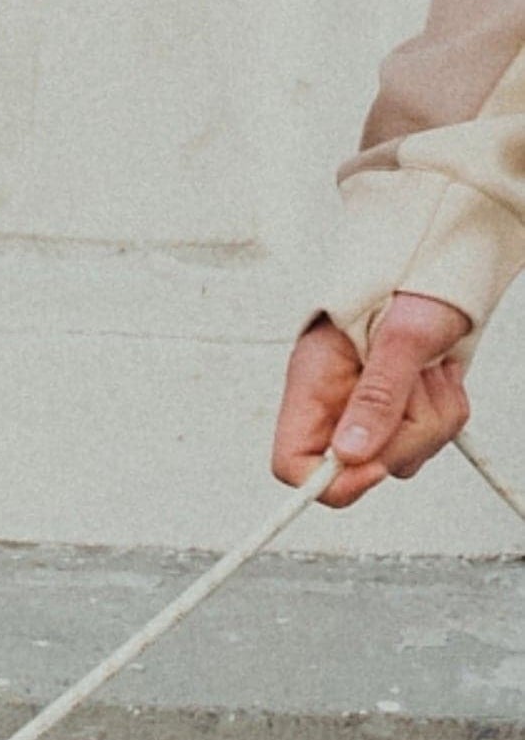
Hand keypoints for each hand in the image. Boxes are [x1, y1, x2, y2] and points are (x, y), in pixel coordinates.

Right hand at [272, 292, 471, 507]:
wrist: (444, 259)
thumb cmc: (413, 281)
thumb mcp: (400, 336)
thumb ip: (375, 396)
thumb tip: (349, 455)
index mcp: (313, 388)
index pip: (293, 464)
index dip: (330, 480)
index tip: (372, 465)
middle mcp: (338, 408)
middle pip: (360, 468)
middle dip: (403, 434)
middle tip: (416, 386)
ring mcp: (372, 415)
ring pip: (404, 457)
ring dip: (432, 415)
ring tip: (429, 368)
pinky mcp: (405, 415)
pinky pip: (432, 440)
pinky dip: (447, 410)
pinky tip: (439, 374)